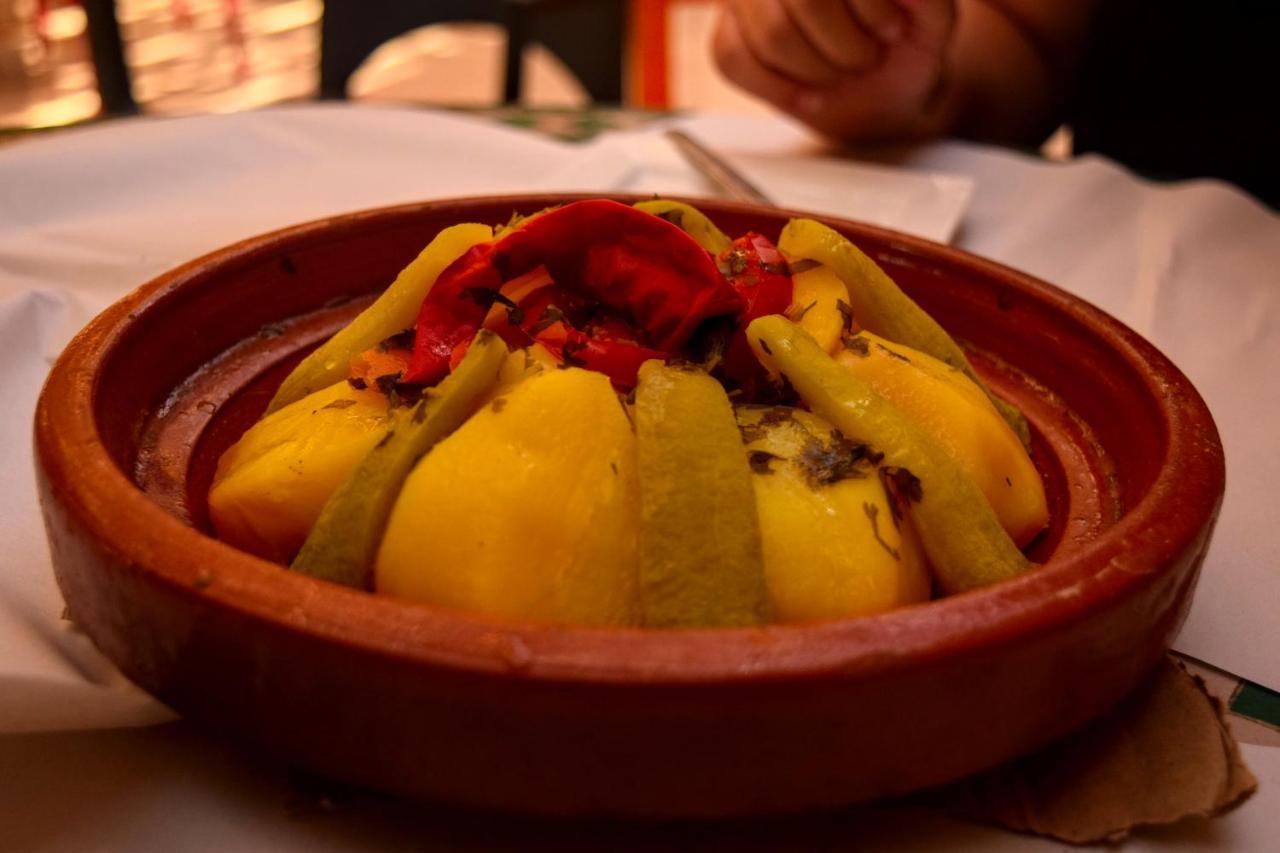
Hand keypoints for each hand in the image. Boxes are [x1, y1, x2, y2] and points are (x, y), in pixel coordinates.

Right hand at [712, 0, 956, 142]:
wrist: (885, 87)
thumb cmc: (907, 43)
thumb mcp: (933, 15)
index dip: (868, 9)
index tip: (892, 32)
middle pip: (803, 0)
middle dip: (844, 47)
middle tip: (866, 58)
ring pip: (771, 34)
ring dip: (817, 71)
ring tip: (840, 73)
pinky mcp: (729, 31)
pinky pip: (732, 57)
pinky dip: (780, 89)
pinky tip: (810, 95)